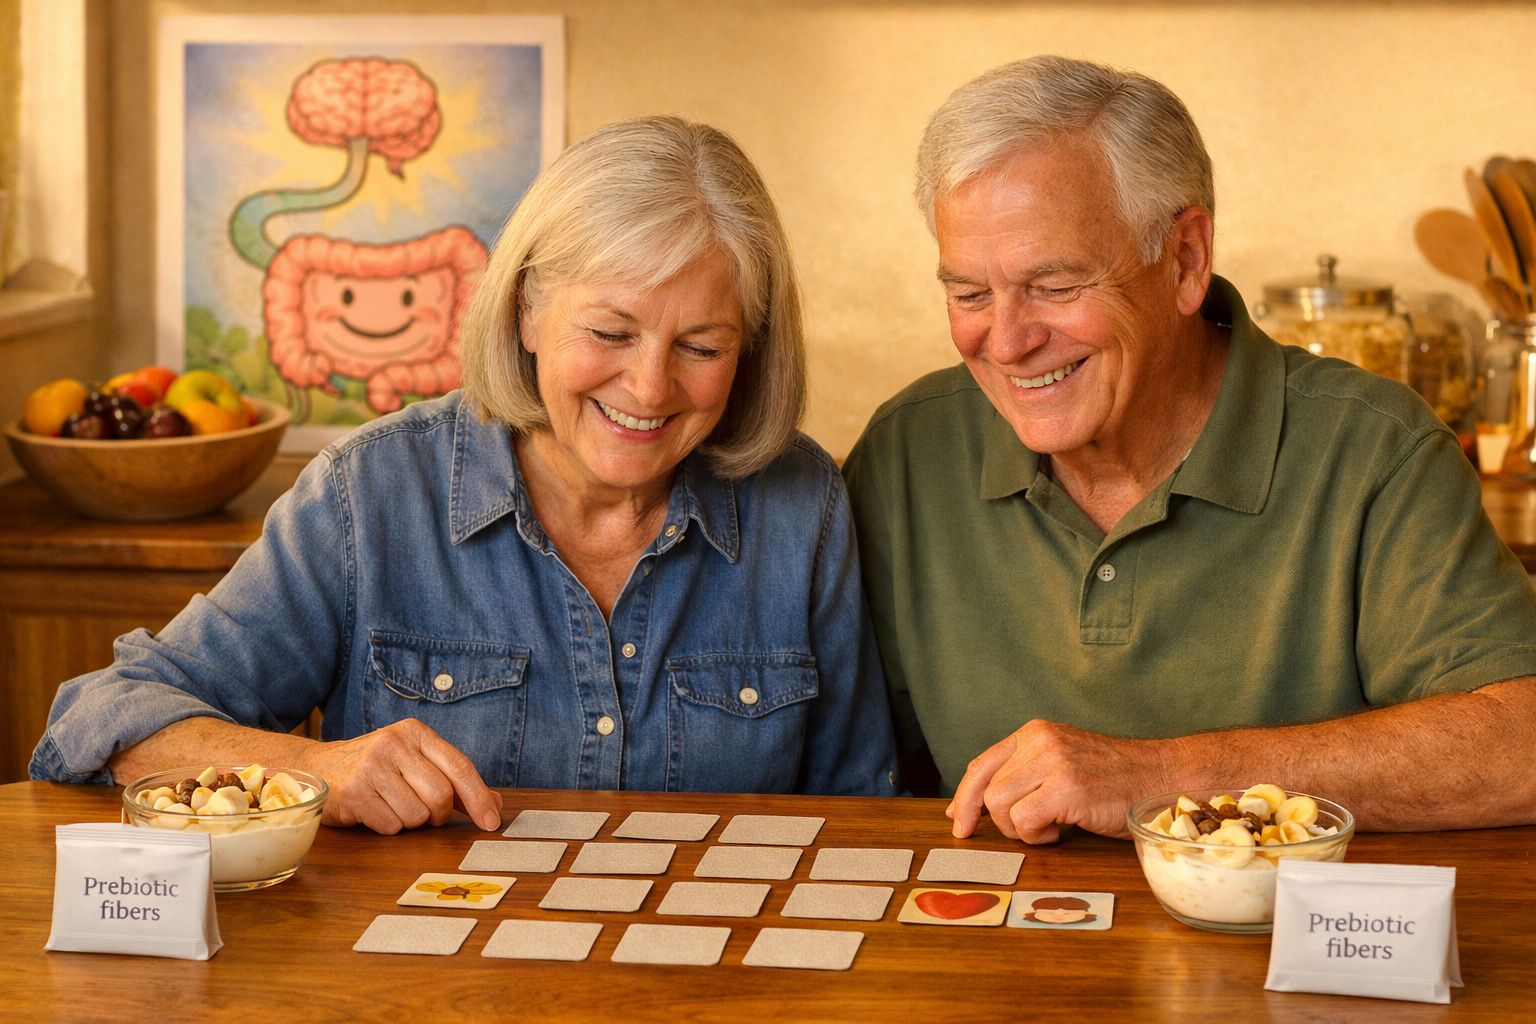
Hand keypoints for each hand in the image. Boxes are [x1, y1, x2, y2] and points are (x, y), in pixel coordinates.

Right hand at [295, 719, 502, 834]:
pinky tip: (374, 812)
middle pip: (441, 795)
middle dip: (438, 813)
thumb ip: (454, 782)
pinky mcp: (353, 791)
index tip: (492, 822)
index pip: (460, 767)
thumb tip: (495, 805)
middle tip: (424, 812)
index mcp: (416, 733)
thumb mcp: (414, 763)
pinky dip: (388, 827)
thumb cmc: (376, 768)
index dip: (479, 798)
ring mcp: (371, 766)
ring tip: (392, 806)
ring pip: (417, 814)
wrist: (318, 768)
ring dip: (410, 821)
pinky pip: (391, 825)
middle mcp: (394, 744)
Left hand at [945, 720, 1163, 842]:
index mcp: (1034, 733)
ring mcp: (1053, 762)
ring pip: (1000, 806)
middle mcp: (1039, 741)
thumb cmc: (1112, 780)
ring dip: (1021, 829)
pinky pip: (1025, 820)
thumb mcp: (1061, 765)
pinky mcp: (1067, 787)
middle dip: (993, 821)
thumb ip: (1023, 776)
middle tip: (1015, 836)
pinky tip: (1060, 831)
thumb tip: (974, 807)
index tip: (958, 820)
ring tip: (1051, 827)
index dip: (964, 797)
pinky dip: (1037, 835)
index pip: (982, 765)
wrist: (1159, 778)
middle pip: (985, 789)